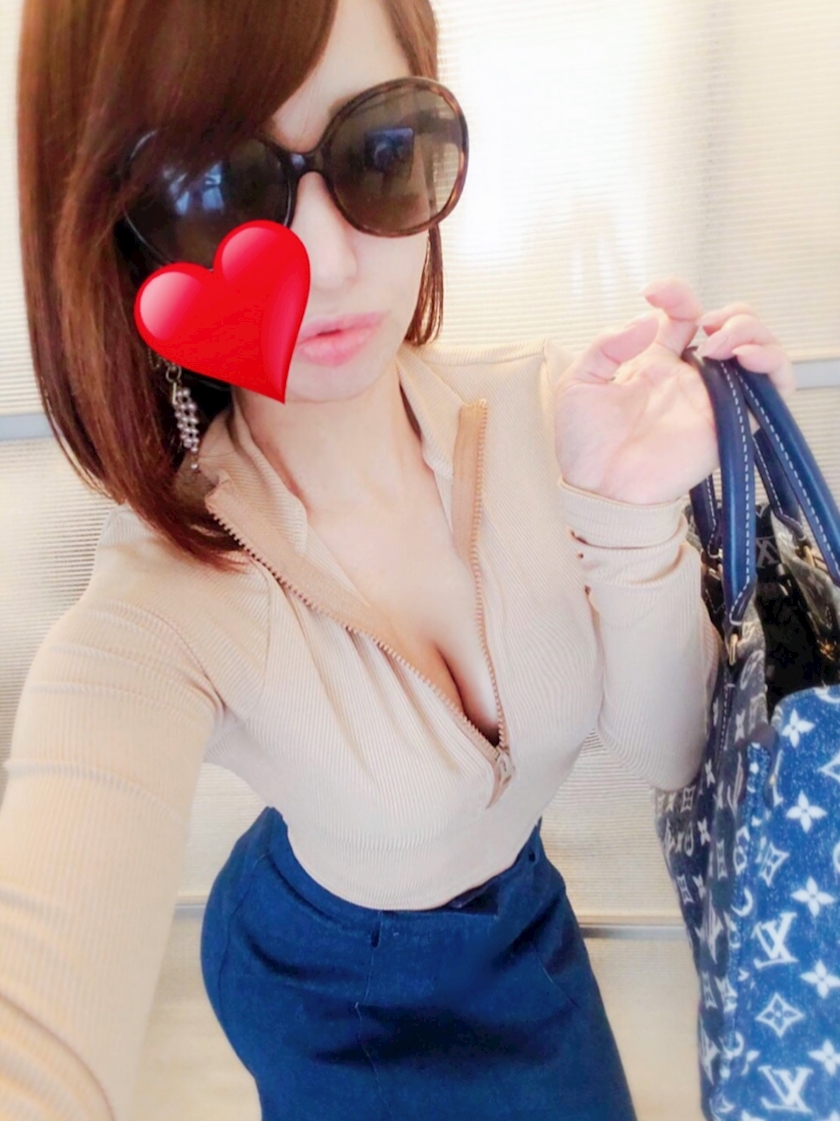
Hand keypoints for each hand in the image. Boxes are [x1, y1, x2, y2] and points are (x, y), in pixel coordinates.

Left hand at [552, 277, 796, 505]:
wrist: (598, 490)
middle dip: (729, 312)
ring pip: (759, 349)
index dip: (676, 294)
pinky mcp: (729, 423)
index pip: (682, 315)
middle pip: (733, 327)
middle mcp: (689, 376)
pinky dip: (771, 363)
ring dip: (750, 330)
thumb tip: (648, 320)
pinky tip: (743, 357)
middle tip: (703, 324)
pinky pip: (772, 390)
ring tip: (720, 341)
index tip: (653, 293)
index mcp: (655, 362)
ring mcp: (712, 398)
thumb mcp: (579, 382)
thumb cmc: (586, 446)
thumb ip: (607, 345)